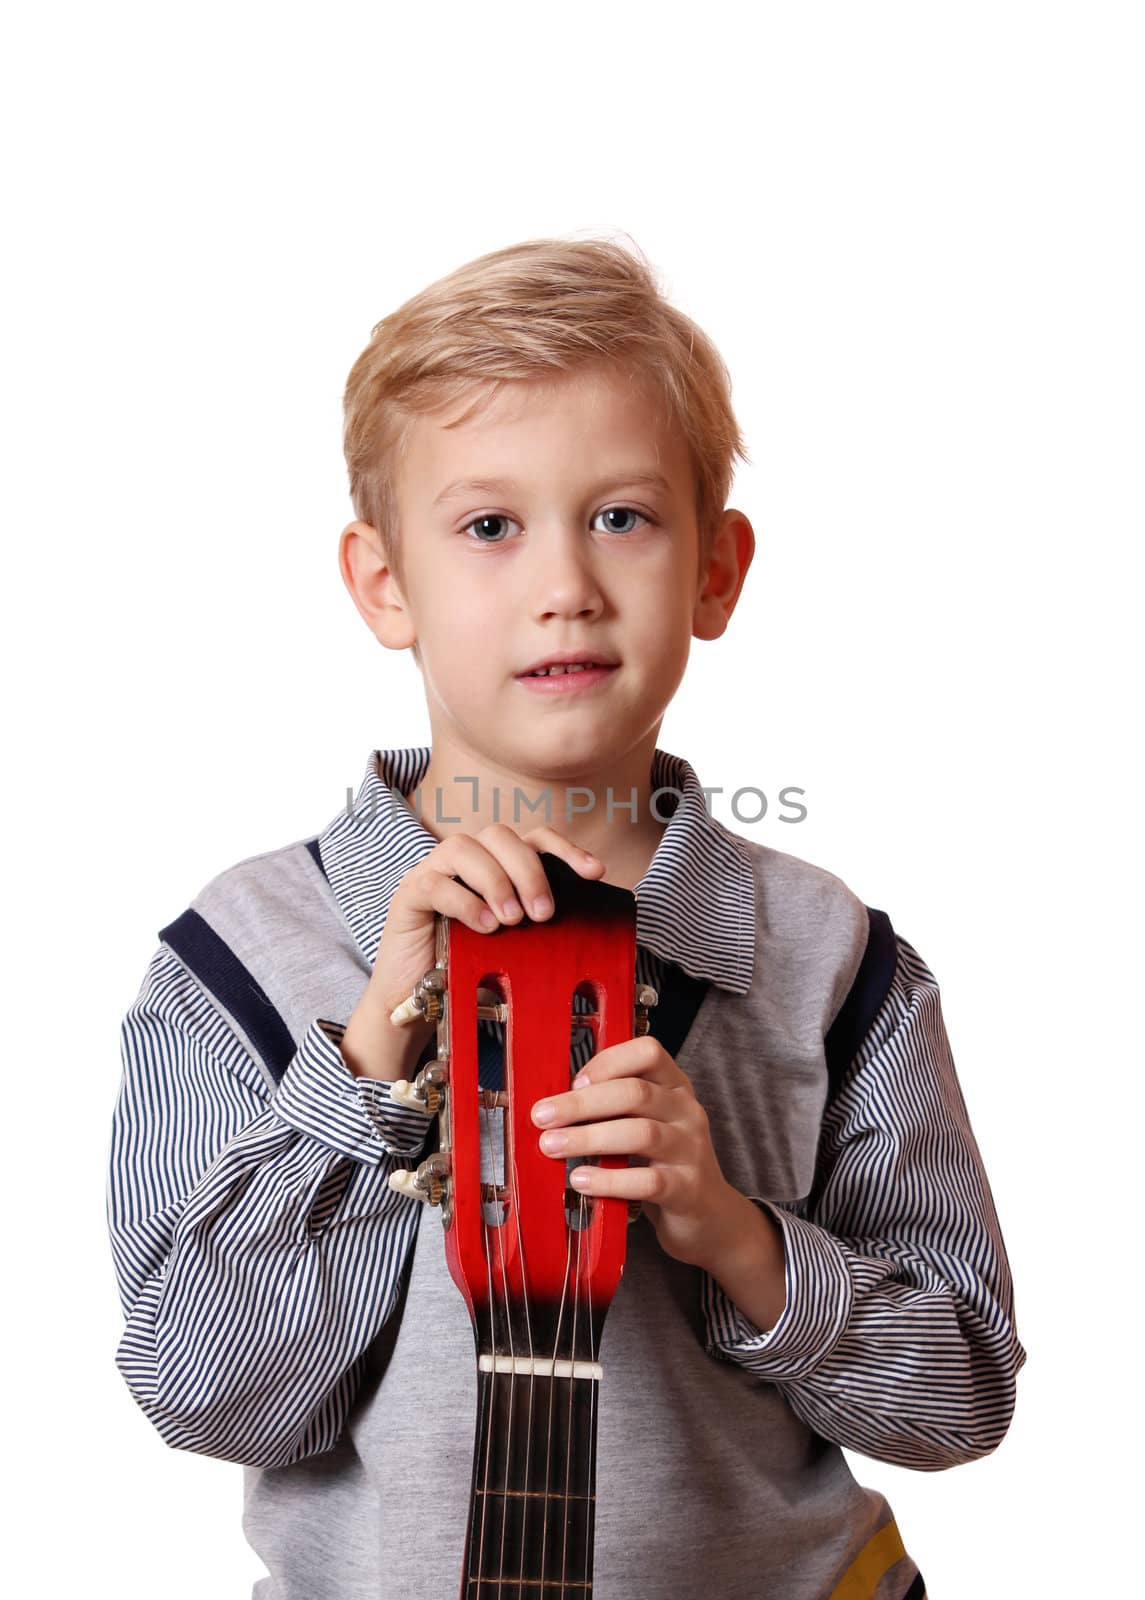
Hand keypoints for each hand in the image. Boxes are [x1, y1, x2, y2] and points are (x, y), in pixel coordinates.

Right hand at [339, 824, 605, 1080]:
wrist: (415, 998)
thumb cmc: (466, 967)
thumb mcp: (512, 944)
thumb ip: (535, 926)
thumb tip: (581, 926)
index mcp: (494, 865)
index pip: (532, 838)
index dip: (564, 849)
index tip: (594, 872)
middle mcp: (463, 860)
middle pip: (498, 835)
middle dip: (528, 871)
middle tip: (542, 914)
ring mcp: (432, 872)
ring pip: (462, 847)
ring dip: (495, 881)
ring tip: (510, 920)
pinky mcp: (408, 895)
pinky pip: (434, 883)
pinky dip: (464, 902)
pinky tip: (483, 926)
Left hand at [530, 1034, 748, 1273]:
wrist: (708, 1216)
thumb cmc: (663, 1163)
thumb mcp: (648, 1123)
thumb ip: (615, 1108)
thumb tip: (554, 1102)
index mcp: (674, 1086)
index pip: (648, 1053)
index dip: (607, 1062)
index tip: (573, 1082)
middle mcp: (687, 1111)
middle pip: (635, 1093)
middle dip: (582, 1103)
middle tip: (542, 1116)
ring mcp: (691, 1150)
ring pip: (641, 1133)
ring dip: (589, 1138)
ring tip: (552, 1146)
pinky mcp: (687, 1189)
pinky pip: (647, 1181)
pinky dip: (609, 1180)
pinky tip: (582, 1182)